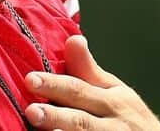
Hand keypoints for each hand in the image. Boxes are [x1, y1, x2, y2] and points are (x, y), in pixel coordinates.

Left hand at [23, 35, 159, 130]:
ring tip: (41, 130)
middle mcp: (112, 124)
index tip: (30, 79)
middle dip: (56, 116)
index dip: (55, 85)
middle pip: (80, 120)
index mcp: (111, 100)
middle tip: (31, 111)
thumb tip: (72, 38)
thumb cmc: (129, 118)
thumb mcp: (115, 91)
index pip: (79, 90)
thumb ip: (88, 70)